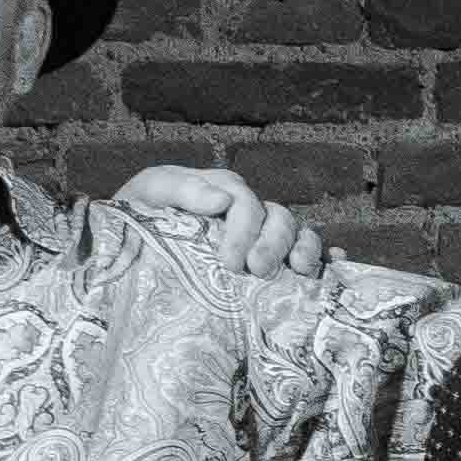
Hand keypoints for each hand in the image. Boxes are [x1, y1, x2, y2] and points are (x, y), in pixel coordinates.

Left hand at [109, 163, 330, 280]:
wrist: (127, 248)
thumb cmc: (139, 217)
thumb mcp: (149, 192)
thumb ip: (181, 189)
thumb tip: (221, 201)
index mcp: (223, 192)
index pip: (246, 203)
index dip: (243, 230)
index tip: (230, 262)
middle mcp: (248, 211)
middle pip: (278, 219)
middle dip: (273, 244)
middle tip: (256, 271)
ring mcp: (262, 236)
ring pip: (299, 233)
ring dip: (305, 249)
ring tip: (298, 271)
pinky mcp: (270, 260)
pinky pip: (308, 252)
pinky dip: (325, 257)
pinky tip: (334, 266)